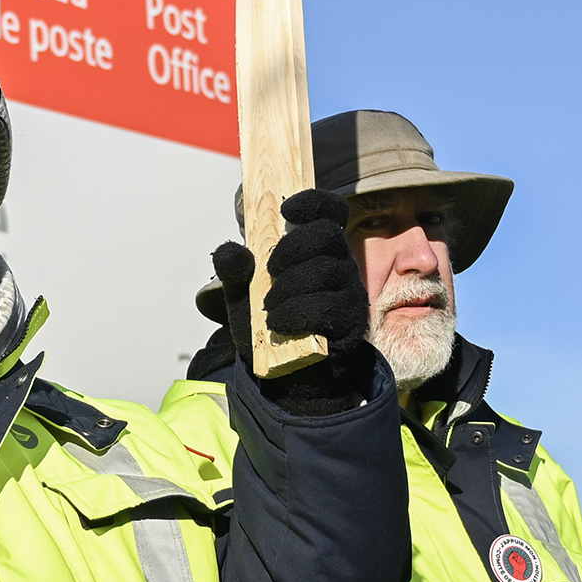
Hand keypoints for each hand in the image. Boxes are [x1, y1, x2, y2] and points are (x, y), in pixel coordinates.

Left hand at [211, 191, 381, 409]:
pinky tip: (278, 323)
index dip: (313, 202)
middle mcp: (340, 266)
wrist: (287, 379)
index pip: (330, 211)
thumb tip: (229, 251)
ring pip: (326, 270)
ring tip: (269, 308)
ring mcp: (350, 294)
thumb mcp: (242, 298)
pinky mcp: (351, 325)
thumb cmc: (271, 328)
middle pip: (327, 235)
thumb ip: (234, 273)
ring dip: (289, 287)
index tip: (287, 209)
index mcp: (318, 250)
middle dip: (292, 248)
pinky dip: (297, 313)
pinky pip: (329, 308)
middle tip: (270, 270)